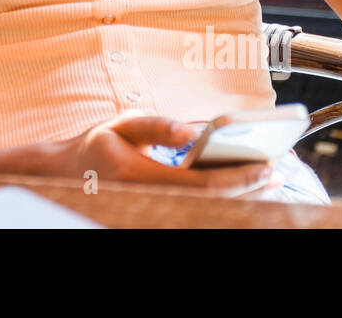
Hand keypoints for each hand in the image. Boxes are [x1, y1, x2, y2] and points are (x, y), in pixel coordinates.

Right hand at [41, 111, 276, 194]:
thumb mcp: (122, 124)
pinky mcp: (154, 216)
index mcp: (141, 176)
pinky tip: (237, 191)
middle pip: (212, 203)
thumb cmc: (97, 146)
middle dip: (247, 190)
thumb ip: (157, 125)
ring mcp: (152, 213)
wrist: (66, 177)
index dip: (240, 178)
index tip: (268, 166)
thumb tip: (193, 131)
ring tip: (264, 183)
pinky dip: (219, 202)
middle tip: (275, 173)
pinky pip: (194, 212)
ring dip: (238, 199)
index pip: (204, 184)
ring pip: (206, 212)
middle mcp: (149, 201)